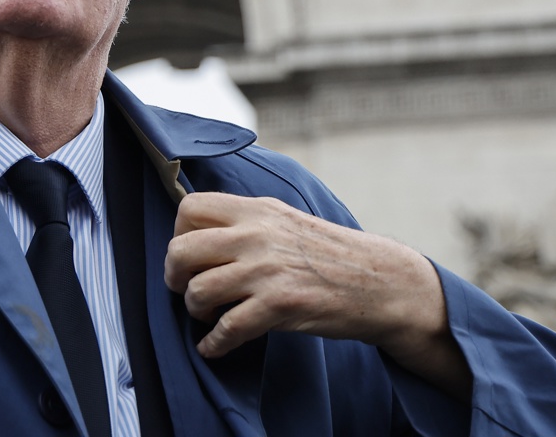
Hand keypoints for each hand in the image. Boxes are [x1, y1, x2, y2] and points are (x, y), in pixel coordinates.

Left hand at [163, 191, 471, 397]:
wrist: (381, 282)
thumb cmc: (328, 253)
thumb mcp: (284, 219)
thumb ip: (244, 222)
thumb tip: (197, 233)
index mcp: (256, 210)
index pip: (189, 209)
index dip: (179, 234)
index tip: (189, 254)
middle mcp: (257, 235)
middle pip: (182, 251)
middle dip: (174, 275)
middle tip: (184, 287)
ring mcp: (268, 270)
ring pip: (198, 291)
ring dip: (195, 310)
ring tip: (209, 314)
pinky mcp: (281, 305)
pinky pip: (227, 328)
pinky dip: (214, 343)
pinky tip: (214, 346)